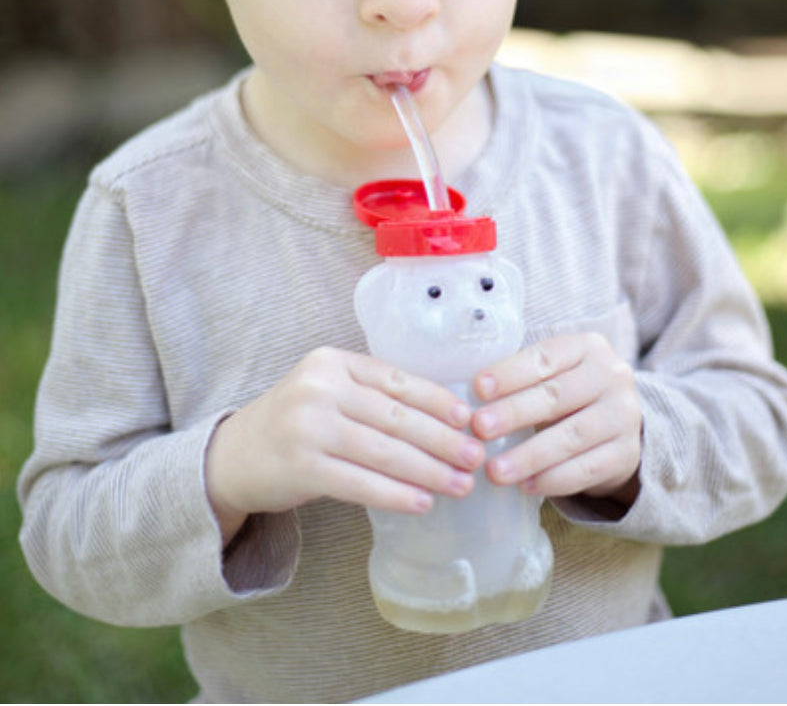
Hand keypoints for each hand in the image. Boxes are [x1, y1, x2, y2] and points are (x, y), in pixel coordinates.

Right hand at [206, 346, 485, 544]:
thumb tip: (445, 421)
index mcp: (331, 362)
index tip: (469, 420)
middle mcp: (319, 388)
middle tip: (476, 458)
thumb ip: (370, 396)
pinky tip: (422, 502)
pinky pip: (360, 483)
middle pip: (396, 416)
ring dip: (429, 471)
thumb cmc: (294, 423)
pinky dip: (395, 494)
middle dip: (443, 440)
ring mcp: (308, 427)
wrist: (231, 457)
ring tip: (460, 484)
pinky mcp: (302, 467)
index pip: (397, 380)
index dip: (438, 401)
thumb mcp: (326, 392)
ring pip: (384, 451)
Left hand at [470, 332, 641, 505]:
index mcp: (587, 347)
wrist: (617, 425)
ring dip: (529, 456)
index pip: (545, 357)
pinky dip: (553, 480)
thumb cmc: (567, 394)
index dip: (510, 373)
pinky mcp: (627, 454)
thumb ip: (520, 379)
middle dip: (514, 413)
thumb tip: (466, 400)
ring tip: (494, 470)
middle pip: (557, 396)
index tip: (478, 389)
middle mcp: (612, 376)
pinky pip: (587, 470)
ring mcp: (624, 416)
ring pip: (571, 437)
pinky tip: (525, 486)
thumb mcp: (552, 374)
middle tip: (479, 429)